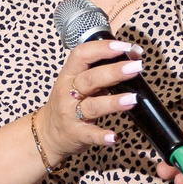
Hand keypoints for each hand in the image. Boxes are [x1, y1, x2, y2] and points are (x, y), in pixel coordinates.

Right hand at [31, 39, 147, 163]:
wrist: (47, 132)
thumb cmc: (69, 102)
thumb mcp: (79, 81)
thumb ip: (104, 68)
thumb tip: (134, 53)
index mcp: (69, 74)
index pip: (82, 55)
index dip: (102, 48)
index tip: (123, 46)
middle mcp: (68, 93)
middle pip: (90, 79)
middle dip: (114, 72)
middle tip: (135, 68)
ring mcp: (71, 114)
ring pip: (92, 106)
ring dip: (113, 102)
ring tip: (132, 99)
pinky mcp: (76, 134)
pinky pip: (90, 135)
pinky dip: (101, 136)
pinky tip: (114, 137)